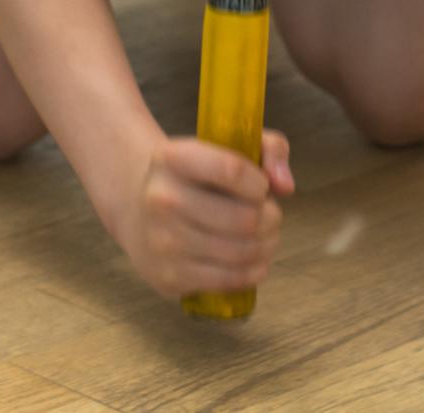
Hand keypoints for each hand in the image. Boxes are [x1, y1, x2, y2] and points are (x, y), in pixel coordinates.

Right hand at [113, 132, 295, 300]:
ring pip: (242, 252)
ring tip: (265, 236)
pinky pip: (229, 279)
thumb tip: (285, 186)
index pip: (231, 170)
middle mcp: (162, 199)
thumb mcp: (228, 143)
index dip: (260, 183)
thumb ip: (270, 149)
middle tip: (269, 215)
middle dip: (271, 218)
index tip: (262, 187)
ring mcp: (162, 242)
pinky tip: (255, 259)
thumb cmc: (196, 176)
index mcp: (173, 158)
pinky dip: (253, 271)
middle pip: (244, 218)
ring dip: (267, 245)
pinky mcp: (169, 277)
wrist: (138, 207)